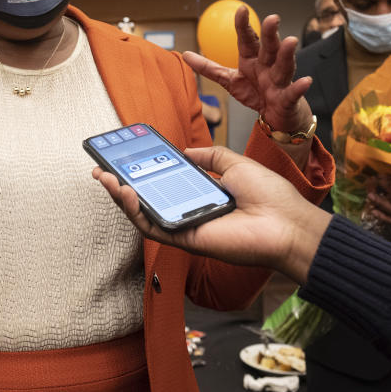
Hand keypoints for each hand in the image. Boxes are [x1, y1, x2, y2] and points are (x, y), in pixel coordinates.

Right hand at [92, 146, 329, 282]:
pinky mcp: (185, 239)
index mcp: (201, 194)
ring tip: (105, 177)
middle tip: (102, 169)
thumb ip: (211, 157)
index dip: (141, 170)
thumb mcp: (236, 165)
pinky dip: (136, 210)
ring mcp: (185, 226)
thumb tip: (187, 151)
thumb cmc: (271, 196)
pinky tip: (126, 192)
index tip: (125, 156)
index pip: (163, 182)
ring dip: (121, 196)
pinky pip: (153, 226)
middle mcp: (189, 211)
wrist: (288, 223)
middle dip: (121, 184)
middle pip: (147, 199)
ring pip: (143, 214)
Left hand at [184, 9, 313, 134]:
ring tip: (290, 41)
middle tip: (272, 18)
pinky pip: (293, 92)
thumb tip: (184, 54)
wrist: (276, 116)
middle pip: (269, 48)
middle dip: (270, 34)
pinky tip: (305, 80)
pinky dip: (299, 87)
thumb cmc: (255, 93)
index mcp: (252, 60)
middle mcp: (268, 67)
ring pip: (284, 66)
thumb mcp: (229, 80)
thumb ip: (208, 67)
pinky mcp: (288, 98)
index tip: (241, 9)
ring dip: (287, 55)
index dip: (244, 26)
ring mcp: (279, 82)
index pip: (248, 40)